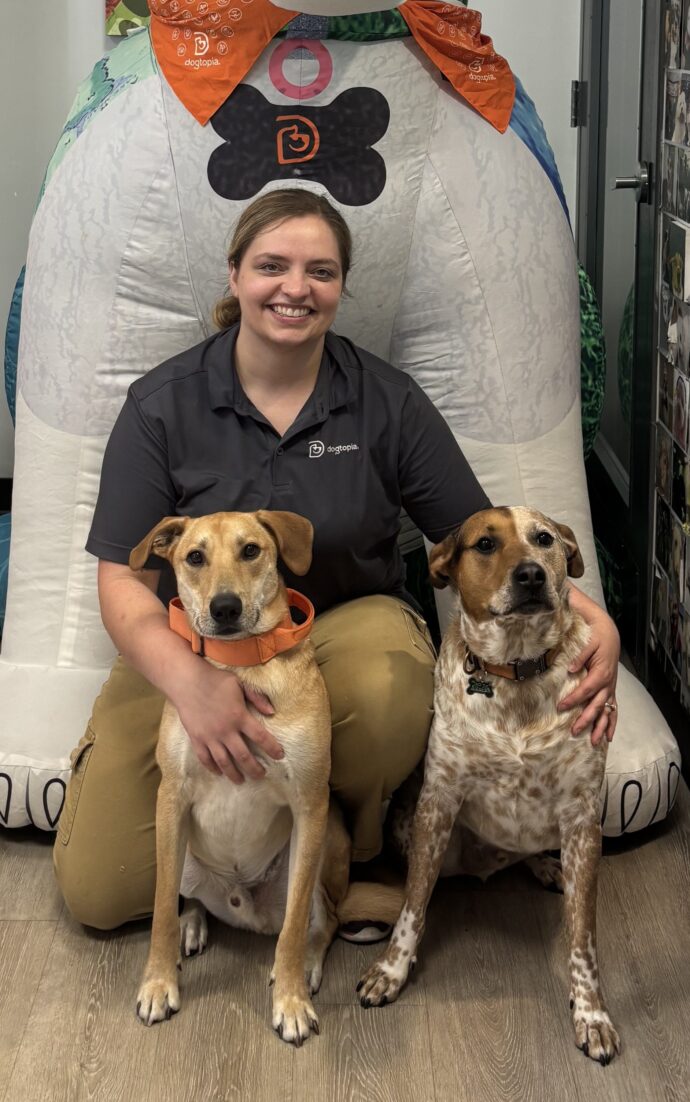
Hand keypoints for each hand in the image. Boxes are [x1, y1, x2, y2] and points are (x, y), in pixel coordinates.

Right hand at [174, 662, 282, 782]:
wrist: (187, 682)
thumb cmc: (215, 681)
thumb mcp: (240, 684)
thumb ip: (257, 697)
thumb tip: (272, 712)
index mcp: (239, 716)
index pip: (260, 737)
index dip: (272, 748)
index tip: (280, 756)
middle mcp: (226, 730)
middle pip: (243, 756)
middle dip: (255, 768)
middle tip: (262, 775)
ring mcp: (210, 737)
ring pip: (224, 762)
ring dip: (234, 774)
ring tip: (242, 781)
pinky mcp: (196, 739)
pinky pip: (205, 759)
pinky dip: (213, 768)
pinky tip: (219, 773)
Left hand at [558, 586, 619, 746]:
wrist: (609, 633)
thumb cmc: (596, 637)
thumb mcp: (588, 642)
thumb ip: (580, 656)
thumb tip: (571, 668)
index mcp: (601, 672)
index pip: (586, 689)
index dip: (574, 699)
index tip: (561, 707)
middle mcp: (608, 683)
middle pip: (597, 705)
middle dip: (586, 719)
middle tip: (574, 731)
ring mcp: (610, 688)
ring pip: (607, 711)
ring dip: (601, 726)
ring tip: (594, 742)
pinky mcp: (611, 689)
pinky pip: (614, 709)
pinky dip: (612, 723)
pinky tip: (608, 736)